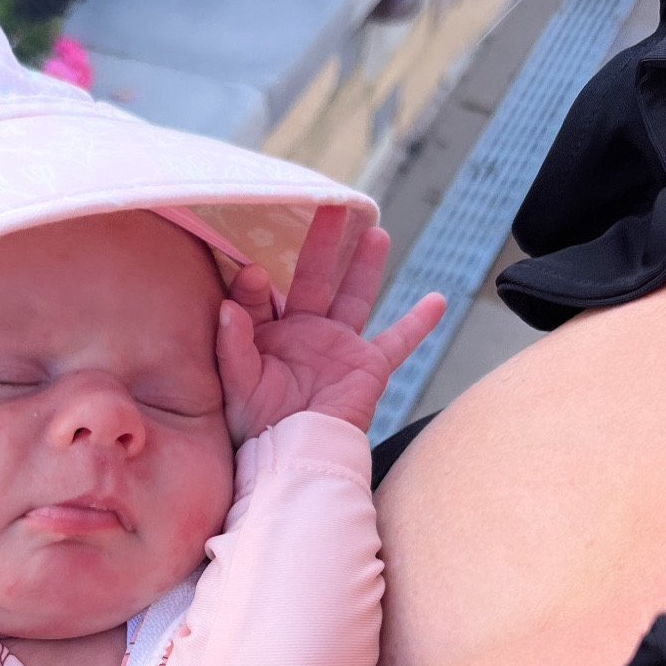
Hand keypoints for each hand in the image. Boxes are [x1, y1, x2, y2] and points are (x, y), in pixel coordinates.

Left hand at [216, 204, 446, 440]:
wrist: (294, 459)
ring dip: (365, 265)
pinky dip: (419, 323)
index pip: (262, 294)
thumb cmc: (257, 427)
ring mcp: (338, 346)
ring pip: (356, 295)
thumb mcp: (236, 384)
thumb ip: (232, 344)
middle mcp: (303, 332)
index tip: (252, 273)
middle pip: (315, 278)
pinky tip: (437, 299)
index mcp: (267, 332)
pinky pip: (399, 342)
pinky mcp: (368, 366)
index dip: (255, 283)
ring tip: (374, 230)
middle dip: (322, 244)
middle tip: (330, 207)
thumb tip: (228, 305)